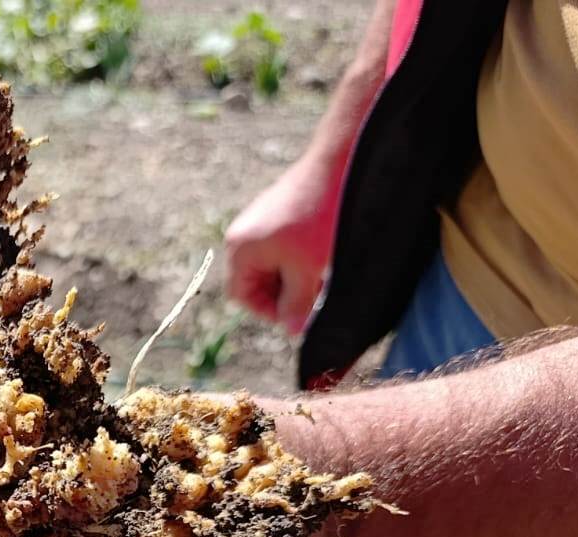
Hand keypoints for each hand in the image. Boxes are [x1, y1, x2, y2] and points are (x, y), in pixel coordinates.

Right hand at [224, 158, 339, 334]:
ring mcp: (258, 220)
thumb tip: (292, 330)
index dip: (268, 310)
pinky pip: (280, 244)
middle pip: (255, 280)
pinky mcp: (276, 210)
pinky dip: (297, 256)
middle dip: (284, 291)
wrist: (336, 165)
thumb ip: (296, 303)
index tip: (297, 312)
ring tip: (319, 272)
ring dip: (294, 274)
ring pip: (271, 263)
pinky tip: (320, 252)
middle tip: (313, 294)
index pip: (242, 296)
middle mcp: (242, 235)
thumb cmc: (318, 219)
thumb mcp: (307, 270)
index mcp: (240, 249)